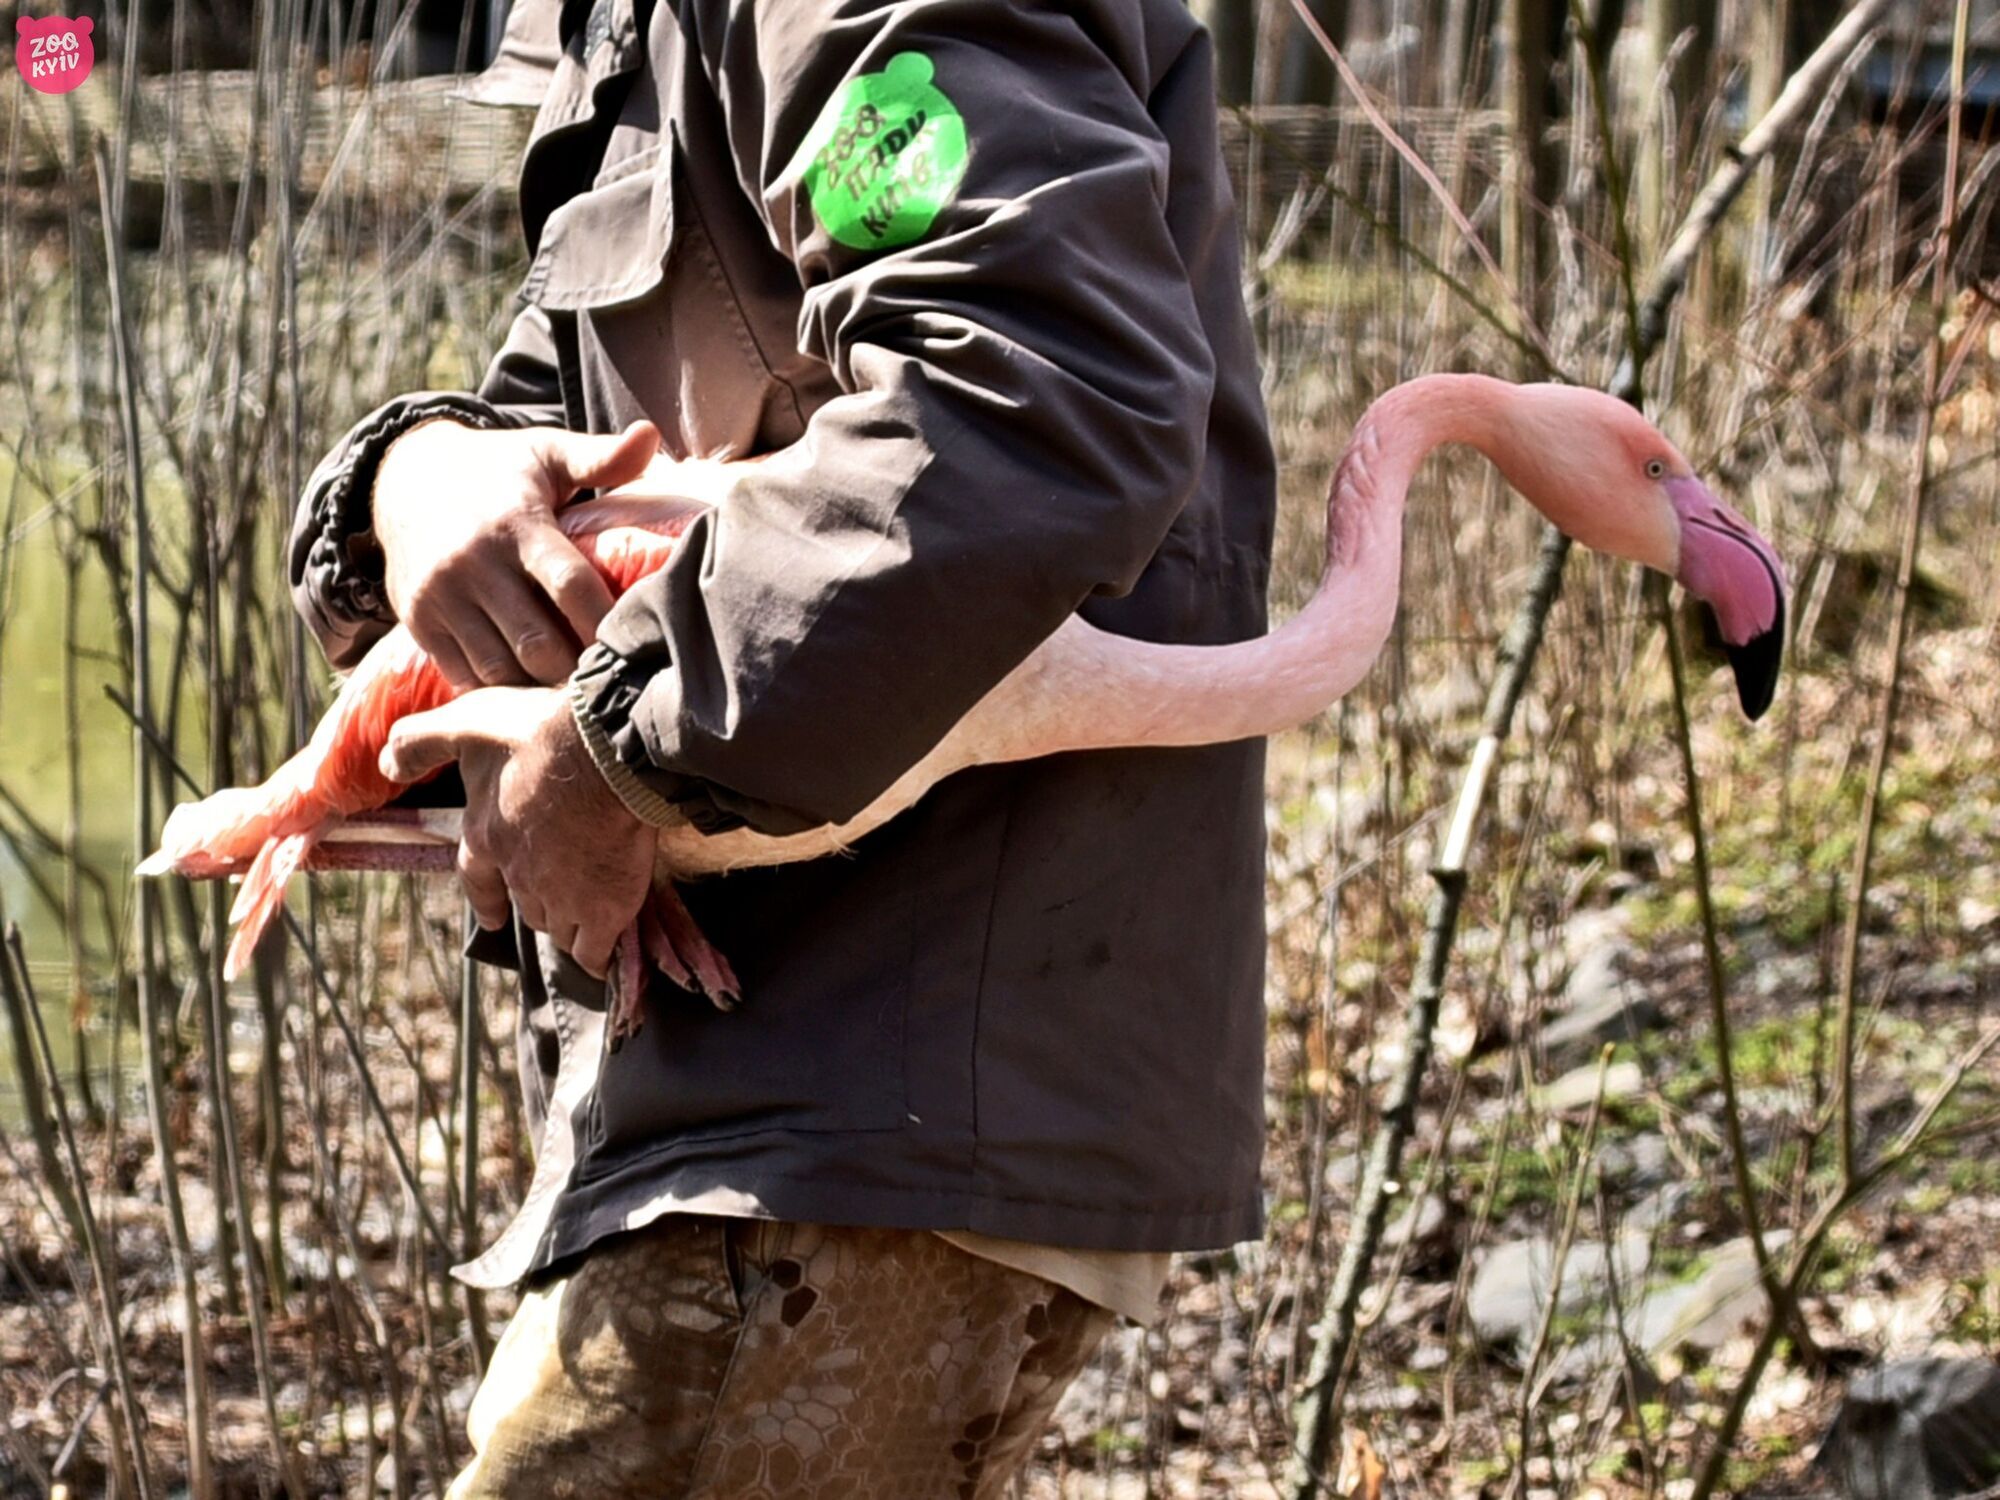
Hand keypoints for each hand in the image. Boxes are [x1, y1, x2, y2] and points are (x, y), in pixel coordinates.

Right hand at [372, 418, 660, 688]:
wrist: (406, 480)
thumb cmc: (501, 472)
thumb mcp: (547, 453)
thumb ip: (601, 458)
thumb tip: (651, 436)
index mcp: (516, 525)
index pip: (569, 585)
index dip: (604, 621)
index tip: (636, 642)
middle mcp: (474, 564)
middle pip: (536, 642)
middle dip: (577, 668)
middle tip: (612, 682)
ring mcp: (441, 598)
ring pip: (500, 670)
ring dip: (541, 687)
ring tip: (578, 693)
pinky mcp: (419, 622)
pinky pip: (464, 676)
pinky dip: (501, 691)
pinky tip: (534, 691)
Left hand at [378, 687, 654, 977]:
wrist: (606, 753)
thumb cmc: (537, 736)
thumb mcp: (465, 724)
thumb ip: (421, 743)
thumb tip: (386, 767)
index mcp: (485, 836)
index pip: (477, 878)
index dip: (487, 898)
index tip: (493, 917)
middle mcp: (519, 876)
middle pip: (527, 906)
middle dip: (540, 902)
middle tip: (561, 896)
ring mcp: (562, 898)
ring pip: (560, 928)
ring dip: (570, 923)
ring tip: (590, 914)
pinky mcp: (604, 908)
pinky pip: (596, 949)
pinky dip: (600, 950)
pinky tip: (611, 942)